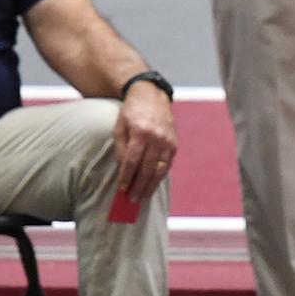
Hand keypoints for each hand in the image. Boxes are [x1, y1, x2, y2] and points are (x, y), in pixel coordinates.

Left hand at [114, 82, 176, 206]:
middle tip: (131, 200)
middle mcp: (157, 137)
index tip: (120, 190)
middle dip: (138, 186)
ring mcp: (168, 141)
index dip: (126, 177)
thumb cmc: (131, 112)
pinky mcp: (174, 143)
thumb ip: (121, 148)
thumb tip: (124, 170)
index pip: (132, 161)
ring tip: (142, 198)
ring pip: (160, 170)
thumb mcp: (120, 127)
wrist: (151, 95)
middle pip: (147, 168)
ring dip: (150, 186)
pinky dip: (159, 177)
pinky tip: (152, 185)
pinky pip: (167, 165)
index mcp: (141, 132)